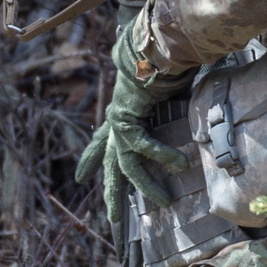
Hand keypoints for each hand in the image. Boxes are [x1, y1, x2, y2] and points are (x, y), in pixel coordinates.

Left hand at [75, 33, 187, 224]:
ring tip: (167, 202)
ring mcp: (118, 124)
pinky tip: (180, 165)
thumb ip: (170, 105)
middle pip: (111, 167)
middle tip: (113, 220)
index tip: (79, 177)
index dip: (90, 159)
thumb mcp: (165, 92)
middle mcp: (115, 123)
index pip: (101, 142)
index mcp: (119, 115)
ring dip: (148, 187)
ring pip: (128, 167)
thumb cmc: (163, 65)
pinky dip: (162, 155)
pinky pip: (144, 146)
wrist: (154, 46)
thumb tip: (187, 103)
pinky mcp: (125, 120)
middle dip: (111, 195)